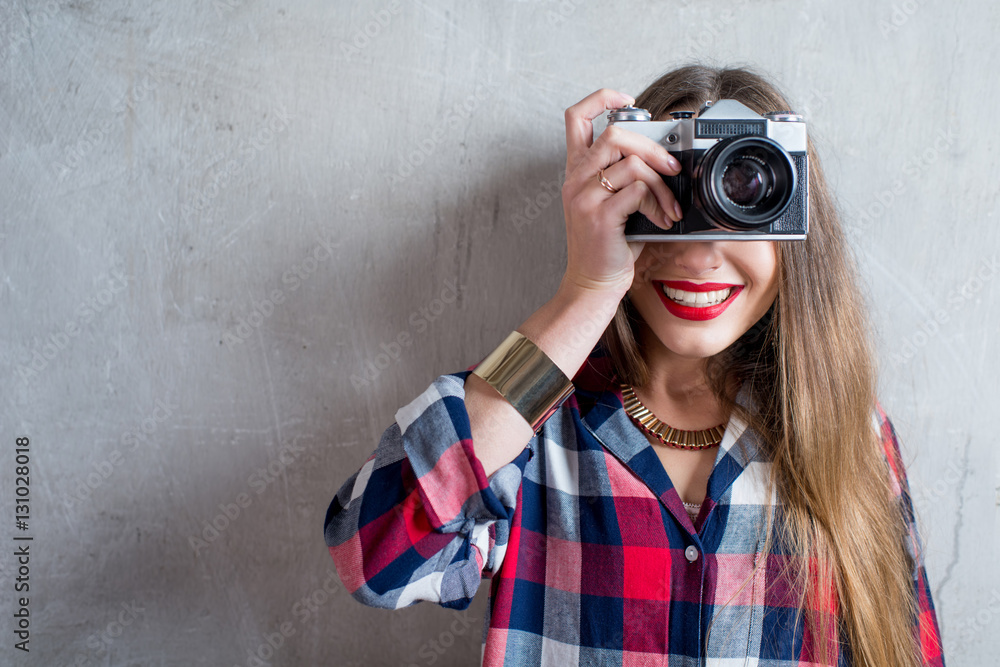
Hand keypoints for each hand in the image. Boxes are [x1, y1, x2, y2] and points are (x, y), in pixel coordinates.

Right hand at [560, 89, 681, 297]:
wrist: (591, 284)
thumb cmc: (607, 245)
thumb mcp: (612, 203)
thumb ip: (626, 176)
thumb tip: (666, 157)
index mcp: (576, 171)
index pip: (575, 117)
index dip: (601, 98)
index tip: (627, 99)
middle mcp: (575, 180)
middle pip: (615, 133)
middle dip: (654, 148)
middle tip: (671, 168)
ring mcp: (584, 197)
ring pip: (632, 162)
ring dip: (662, 183)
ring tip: (670, 205)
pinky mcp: (599, 217)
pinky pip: (637, 191)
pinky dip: (658, 203)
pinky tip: (662, 220)